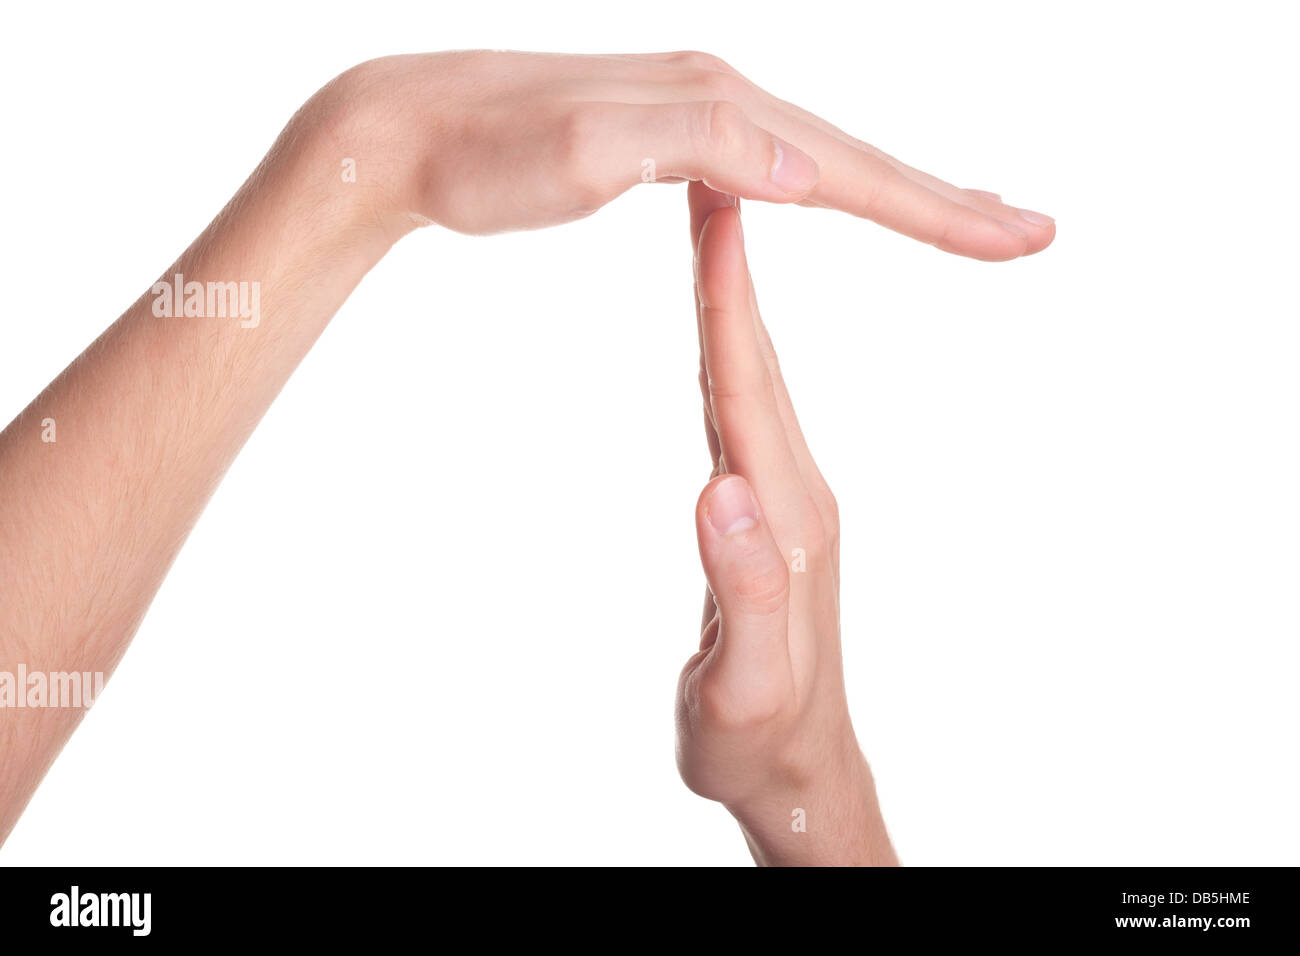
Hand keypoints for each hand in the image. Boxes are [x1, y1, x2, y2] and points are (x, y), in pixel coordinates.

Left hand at [328, 51, 1053, 259]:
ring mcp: (692, 116)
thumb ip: (700, 146)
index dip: (939, 213)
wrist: (403, 132)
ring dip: (897, 190)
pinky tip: (823, 190)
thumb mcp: (586, 155)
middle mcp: (718, 102)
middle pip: (857, 158)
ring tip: (957, 214)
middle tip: (1027, 232)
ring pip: (820, 158)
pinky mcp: (662, 137)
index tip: (1017, 241)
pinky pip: (771, 164)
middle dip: (946, 201)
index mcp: (717, 111)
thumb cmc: (483, 157)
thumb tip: (806, 170)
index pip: (852, 172)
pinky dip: (823, 183)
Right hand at [675, 183, 895, 864]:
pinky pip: (748, 422)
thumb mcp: (746, 684)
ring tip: (714, 245)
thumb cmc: (759, 739)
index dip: (730, 307)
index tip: (717, 220)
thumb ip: (742, 590)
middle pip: (760, 369)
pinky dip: (731, 366)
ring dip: (735, 313)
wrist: (798, 772)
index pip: (749, 395)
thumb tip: (720, 490)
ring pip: (756, 388)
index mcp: (783, 523)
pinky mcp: (772, 524)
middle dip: (735, 276)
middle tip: (711, 189)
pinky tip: (718, 351)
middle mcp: (794, 499)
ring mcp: (787, 509)